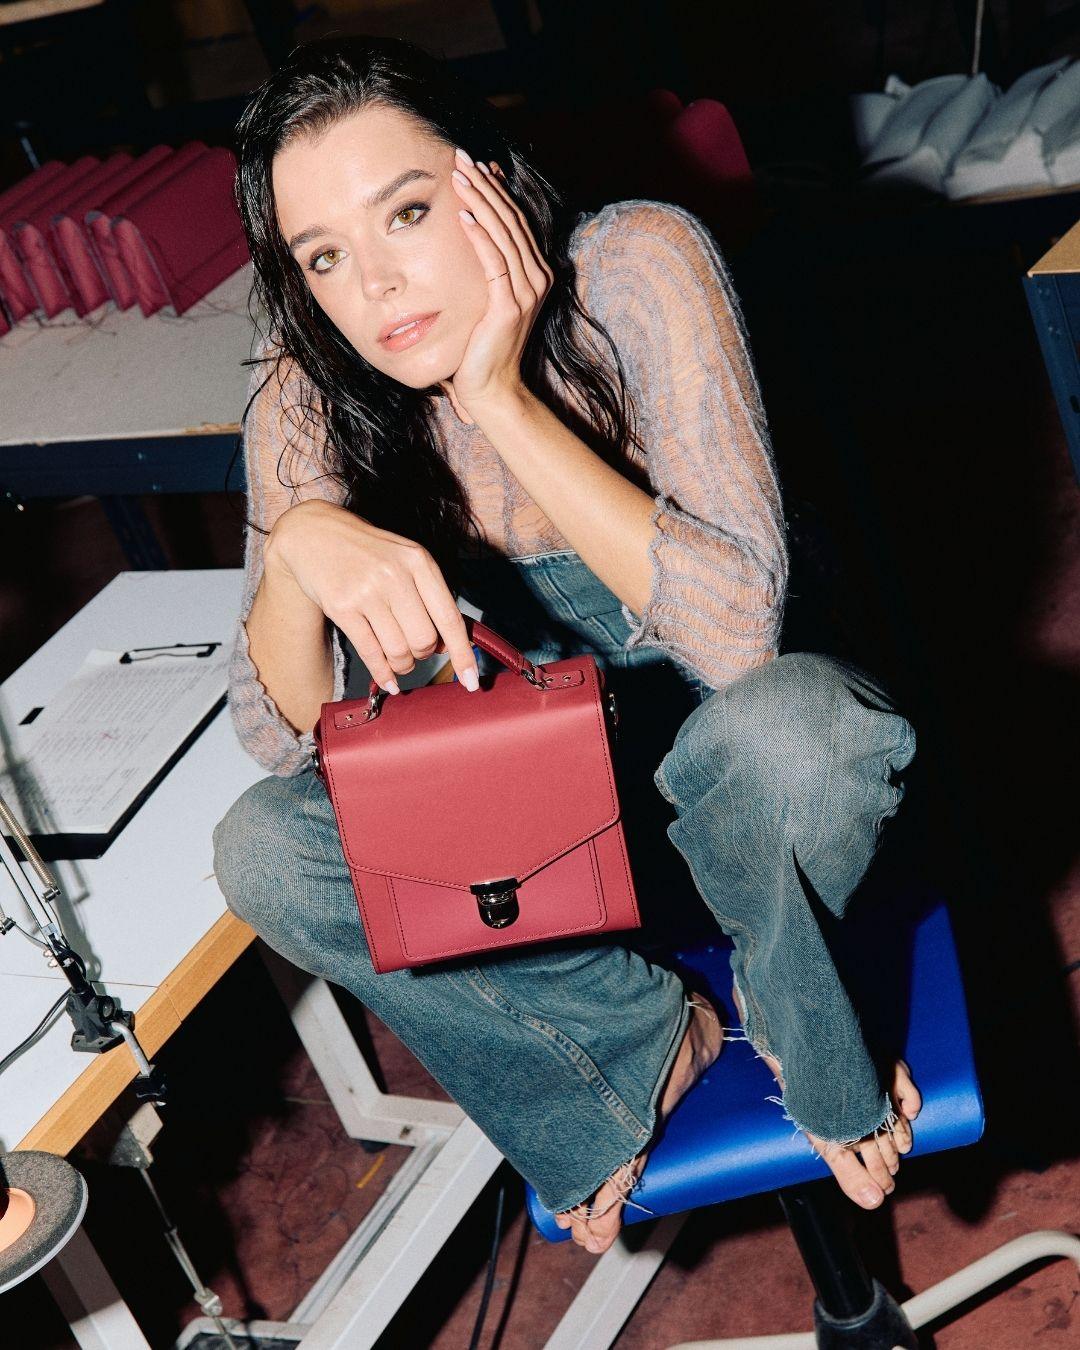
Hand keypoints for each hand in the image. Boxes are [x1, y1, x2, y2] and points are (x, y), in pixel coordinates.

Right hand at [266, 500, 478, 693]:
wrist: (315, 534)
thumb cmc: (368, 552)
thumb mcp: (405, 559)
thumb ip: (429, 596)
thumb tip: (447, 645)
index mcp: (419, 562)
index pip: (449, 618)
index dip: (463, 654)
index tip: (471, 680)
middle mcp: (396, 575)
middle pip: (424, 640)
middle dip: (423, 654)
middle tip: (415, 650)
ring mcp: (367, 592)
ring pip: (399, 651)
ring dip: (403, 665)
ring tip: (399, 660)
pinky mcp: (342, 608)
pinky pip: (371, 653)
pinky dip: (383, 674)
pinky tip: (388, 681)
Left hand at [439, 150, 553, 422]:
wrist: (492, 389)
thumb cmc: (481, 346)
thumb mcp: (486, 299)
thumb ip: (486, 269)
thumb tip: (467, 234)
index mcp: (535, 273)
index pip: (515, 221)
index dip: (496, 190)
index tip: (475, 165)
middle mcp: (537, 278)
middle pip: (511, 220)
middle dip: (485, 186)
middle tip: (461, 158)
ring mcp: (526, 292)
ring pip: (503, 235)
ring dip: (479, 202)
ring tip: (458, 176)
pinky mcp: (510, 306)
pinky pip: (494, 263)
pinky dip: (479, 238)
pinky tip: (463, 217)